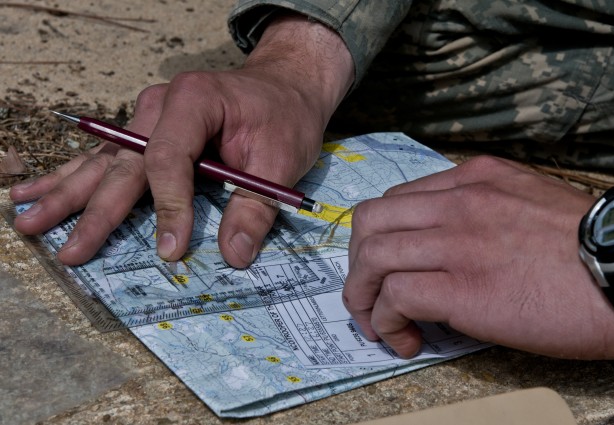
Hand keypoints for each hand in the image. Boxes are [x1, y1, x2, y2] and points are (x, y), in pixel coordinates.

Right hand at [10, 13, 353, 267]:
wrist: (285, 85)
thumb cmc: (285, 115)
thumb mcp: (282, 160)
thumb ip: (256, 206)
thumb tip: (235, 254)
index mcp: (194, 101)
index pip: (169, 158)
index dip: (168, 207)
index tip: (171, 248)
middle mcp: (160, 106)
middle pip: (124, 164)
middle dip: (95, 211)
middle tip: (71, 251)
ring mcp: (148, 118)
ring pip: (104, 161)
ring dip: (67, 193)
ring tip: (29, 220)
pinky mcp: (147, 132)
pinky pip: (107, 158)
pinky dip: (76, 177)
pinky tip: (40, 191)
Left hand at [343, 156, 613, 359]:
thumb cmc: (586, 248)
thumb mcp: (528, 202)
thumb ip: (481, 211)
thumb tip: (442, 245)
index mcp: (473, 179)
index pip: (396, 200)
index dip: (378, 238)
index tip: (385, 269)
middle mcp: (458, 203)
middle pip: (369, 222)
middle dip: (357, 263)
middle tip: (369, 295)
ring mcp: (457, 243)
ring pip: (372, 257)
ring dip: (362, 296)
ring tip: (378, 325)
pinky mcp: (463, 288)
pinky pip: (395, 297)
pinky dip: (386, 321)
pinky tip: (406, 339)